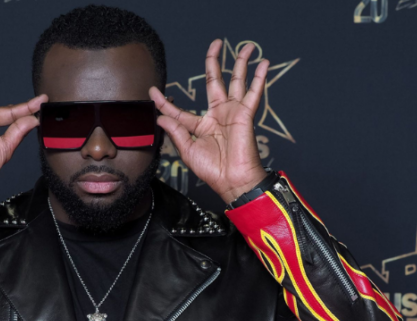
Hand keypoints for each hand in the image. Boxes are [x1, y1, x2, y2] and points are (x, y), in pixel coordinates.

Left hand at [149, 40, 268, 203]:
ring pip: (236, 81)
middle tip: (215, 43)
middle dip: (214, 62)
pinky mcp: (245, 115)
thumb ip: (175, 131)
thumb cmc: (212, 171)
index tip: (152, 91)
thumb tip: (160, 116)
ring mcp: (232, 113)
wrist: (232, 181)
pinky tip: (263, 63)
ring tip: (246, 47)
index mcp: (200, 126)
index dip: (164, 102)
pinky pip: (253, 93)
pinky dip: (259, 79)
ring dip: (241, 63)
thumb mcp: (187, 151)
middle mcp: (216, 115)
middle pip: (214, 82)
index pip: (178, 110)